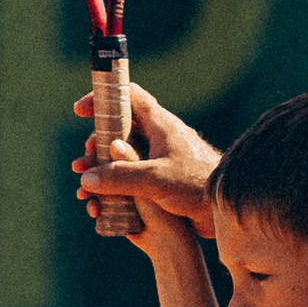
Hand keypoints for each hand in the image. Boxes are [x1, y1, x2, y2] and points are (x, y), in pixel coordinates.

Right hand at [70, 84, 220, 242]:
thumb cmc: (198, 185)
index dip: (103, 97)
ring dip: (101, 170)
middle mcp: (158, 138)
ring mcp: (159, 159)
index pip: (128, 96)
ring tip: (84, 187)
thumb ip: (121, 177)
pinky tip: (100, 205)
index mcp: (160, 124)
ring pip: (122, 158)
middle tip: (83, 163)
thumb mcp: (156, 180)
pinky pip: (131, 179)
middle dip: (96, 146)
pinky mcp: (161, 181)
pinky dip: (113, 188)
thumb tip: (87, 177)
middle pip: (118, 130)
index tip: (79, 111)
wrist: (227, 210)